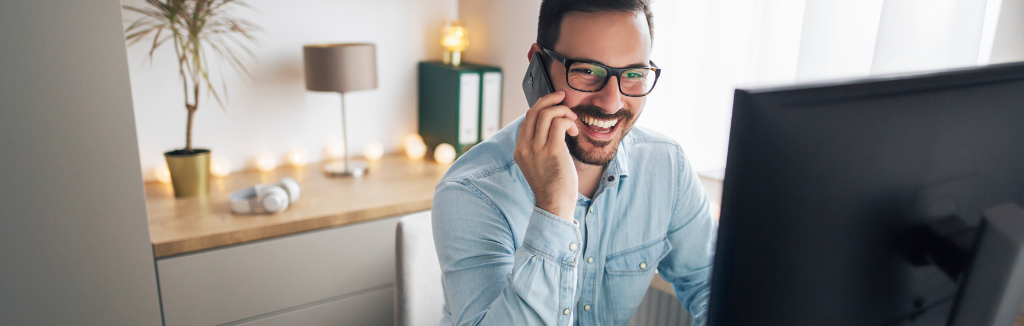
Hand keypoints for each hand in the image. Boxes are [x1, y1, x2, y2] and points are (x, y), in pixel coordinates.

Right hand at [515, 91, 579, 220]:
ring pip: (546, 114)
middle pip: (533, 111)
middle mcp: (524, 147)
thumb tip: (553, 128)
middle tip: (563, 97)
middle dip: (550, 100)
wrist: (554, 205)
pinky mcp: (552, 151)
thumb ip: (540, 147)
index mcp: (519, 150)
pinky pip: (559, 123)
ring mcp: (536, 149)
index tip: (554, 106)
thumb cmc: (552, 186)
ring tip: (572, 121)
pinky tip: (574, 132)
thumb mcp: (539, 164)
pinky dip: (568, 121)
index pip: (527, 119)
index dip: (541, 108)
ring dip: (563, 111)